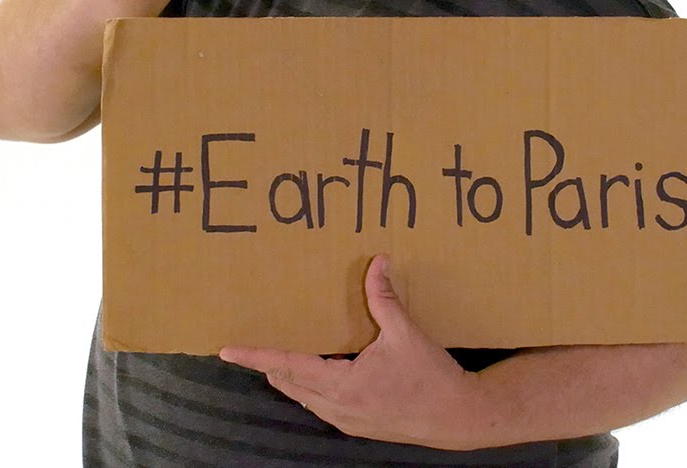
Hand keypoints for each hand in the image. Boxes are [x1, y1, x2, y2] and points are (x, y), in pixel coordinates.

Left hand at [218, 255, 489, 450]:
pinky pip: (321, 406)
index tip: (228, 350)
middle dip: (269, 365)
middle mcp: (337, 407)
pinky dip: (309, 389)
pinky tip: (315, 377)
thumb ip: (385, 298)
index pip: (288, 366)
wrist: (457, 416)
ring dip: (290, 378)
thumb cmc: (431, 377)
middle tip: (249, 348)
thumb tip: (378, 261)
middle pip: (290, 384)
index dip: (256, 356)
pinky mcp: (359, 426)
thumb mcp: (406, 334)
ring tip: (277, 358)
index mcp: (343, 385)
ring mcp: (347, 420)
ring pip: (304, 398)